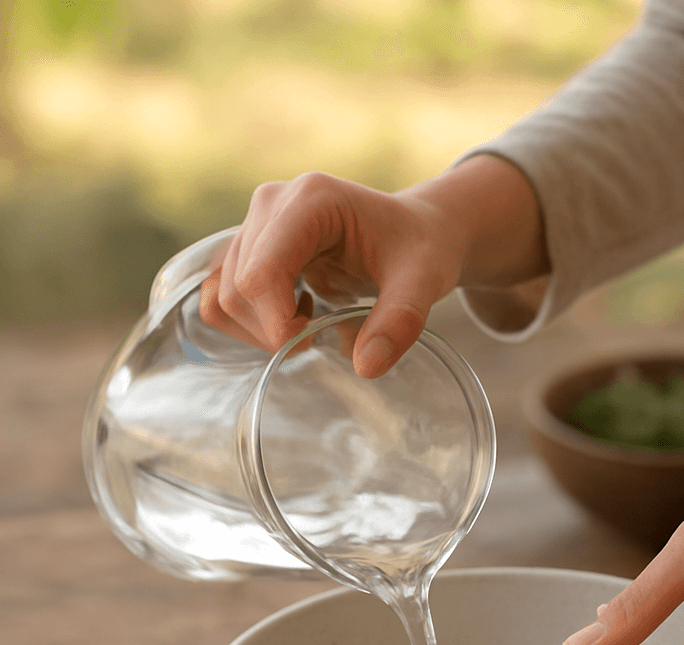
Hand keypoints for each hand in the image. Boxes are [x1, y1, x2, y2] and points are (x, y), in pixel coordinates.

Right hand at [199, 173, 461, 376]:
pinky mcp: (249, 248)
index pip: (262, 273)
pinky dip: (250, 323)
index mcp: (311, 201)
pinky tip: (295, 315)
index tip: (314, 343)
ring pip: (224, 296)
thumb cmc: (421, 249)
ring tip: (311, 326)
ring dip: (260, 331)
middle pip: (239, 290)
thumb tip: (364, 367)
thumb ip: (400, 322)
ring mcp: (255, 224)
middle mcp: (271, 204)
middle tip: (320, 340)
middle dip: (273, 332)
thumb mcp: (424, 282)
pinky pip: (222, 296)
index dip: (277, 323)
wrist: (416, 232)